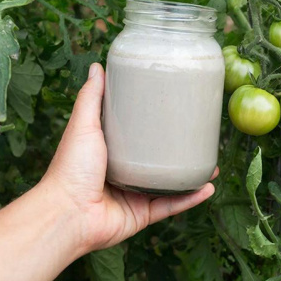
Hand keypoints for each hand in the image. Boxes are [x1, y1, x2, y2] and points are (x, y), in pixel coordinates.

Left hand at [39, 62, 215, 252]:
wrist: (68, 213)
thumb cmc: (70, 168)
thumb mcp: (83, 125)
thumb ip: (91, 97)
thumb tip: (97, 65)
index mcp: (109, 153)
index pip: (136, 136)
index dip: (155, 125)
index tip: (175, 111)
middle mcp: (124, 174)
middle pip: (157, 161)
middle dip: (180, 152)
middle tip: (199, 137)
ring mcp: (134, 196)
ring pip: (170, 184)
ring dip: (192, 176)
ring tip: (212, 165)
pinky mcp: (142, 215)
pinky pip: (172, 205)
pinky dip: (191, 199)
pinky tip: (208, 187)